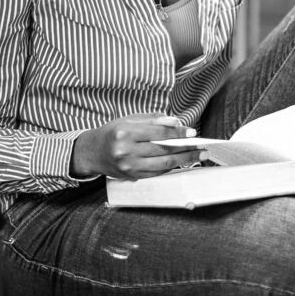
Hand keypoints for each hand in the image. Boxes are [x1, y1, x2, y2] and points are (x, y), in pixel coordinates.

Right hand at [70, 114, 205, 180]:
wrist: (93, 152)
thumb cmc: (113, 132)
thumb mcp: (129, 119)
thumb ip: (153, 119)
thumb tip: (176, 122)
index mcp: (126, 132)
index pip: (158, 132)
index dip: (178, 133)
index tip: (192, 132)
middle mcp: (126, 150)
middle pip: (163, 150)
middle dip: (185, 148)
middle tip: (202, 146)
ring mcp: (129, 166)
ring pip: (163, 164)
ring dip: (184, 160)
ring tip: (198, 155)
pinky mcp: (132, 176)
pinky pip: (157, 173)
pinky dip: (171, 168)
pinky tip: (182, 163)